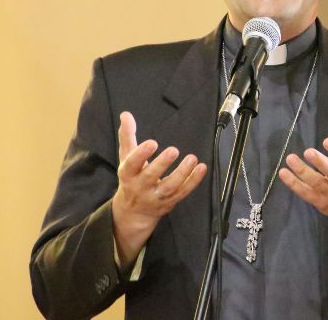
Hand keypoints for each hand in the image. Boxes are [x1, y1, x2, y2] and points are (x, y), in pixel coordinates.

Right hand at [112, 111, 206, 266]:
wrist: (133, 212)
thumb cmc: (131, 178)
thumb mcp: (126, 158)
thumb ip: (127, 136)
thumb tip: (126, 114)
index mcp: (128, 174)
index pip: (132, 164)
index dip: (140, 154)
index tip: (152, 142)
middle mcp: (141, 187)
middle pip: (151, 177)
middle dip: (162, 164)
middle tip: (174, 150)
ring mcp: (156, 197)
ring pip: (170, 187)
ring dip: (182, 174)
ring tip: (192, 158)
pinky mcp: (170, 202)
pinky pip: (183, 192)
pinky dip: (194, 181)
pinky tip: (202, 168)